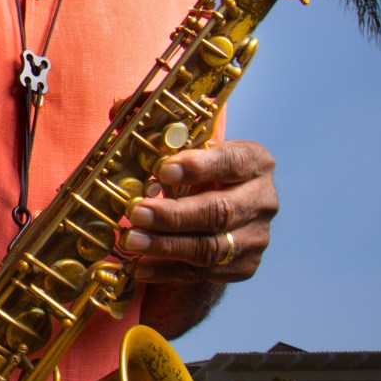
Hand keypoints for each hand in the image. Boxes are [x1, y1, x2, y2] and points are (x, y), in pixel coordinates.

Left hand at [119, 139, 276, 282]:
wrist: (217, 215)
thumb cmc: (197, 173)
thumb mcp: (188, 147)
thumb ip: (157, 125)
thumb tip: (119, 107)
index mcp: (254, 161)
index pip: (231, 162)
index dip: (198, 166)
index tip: (163, 168)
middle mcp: (262, 200)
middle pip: (219, 211)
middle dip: (174, 215)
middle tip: (136, 212)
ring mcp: (255, 237)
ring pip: (209, 247)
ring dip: (166, 245)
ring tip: (131, 240)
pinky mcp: (243, 266)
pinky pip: (202, 273)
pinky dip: (167, 270)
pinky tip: (139, 266)